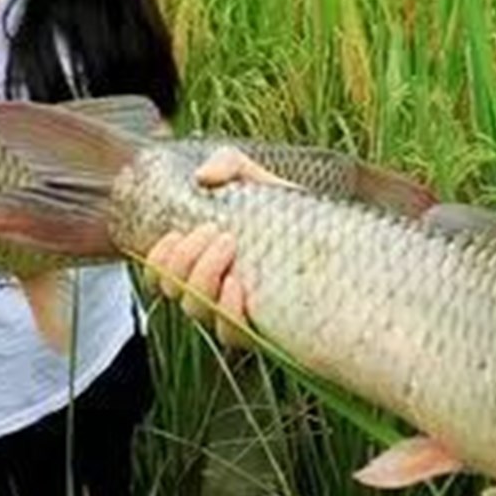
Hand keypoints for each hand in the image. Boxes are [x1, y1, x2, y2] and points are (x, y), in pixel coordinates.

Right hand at [141, 147, 289, 343]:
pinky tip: (240, 285)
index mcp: (202, 261)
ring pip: (196, 310)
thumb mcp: (259, 180)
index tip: (176, 233)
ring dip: (203, 276)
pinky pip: (228, 332)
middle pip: (172, 290)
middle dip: (185, 258)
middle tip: (216, 231)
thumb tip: (203, 177)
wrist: (338, 245)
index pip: (159, 274)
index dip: (157, 258)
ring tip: (230, 244)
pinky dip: (227, 308)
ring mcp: (235, 313)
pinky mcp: (260, 329)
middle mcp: (212, 291)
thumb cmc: (292, 216)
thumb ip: (229, 163)